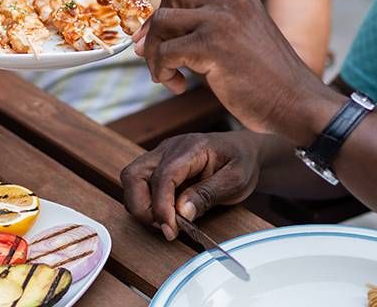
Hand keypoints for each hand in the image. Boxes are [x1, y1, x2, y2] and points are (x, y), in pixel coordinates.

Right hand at [121, 131, 266, 240]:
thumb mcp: (235, 180)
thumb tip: (181, 212)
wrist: (245, 151)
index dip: (162, 206)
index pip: (163, 175)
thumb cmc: (242, 162)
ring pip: (131, 179)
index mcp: (191, 148)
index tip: (170, 229)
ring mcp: (160, 155)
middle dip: (142, 206)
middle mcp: (169, 148)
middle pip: (134, 175)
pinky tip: (167, 213)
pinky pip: (139, 184)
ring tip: (166, 222)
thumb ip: (207, 194)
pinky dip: (146, 202)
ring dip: (141, 205)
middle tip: (165, 227)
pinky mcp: (158, 166)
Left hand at [134, 0, 340, 145]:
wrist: (299, 104)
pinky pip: (165, 52)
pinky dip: (162, 71)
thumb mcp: (240, 42)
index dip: (166, 17)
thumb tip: (156, 37)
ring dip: (154, 52)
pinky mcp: (210, 46)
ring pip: (161, 22)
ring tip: (167, 76)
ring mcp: (220, 20)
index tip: (157, 43)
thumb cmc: (270, 83)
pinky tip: (178, 87)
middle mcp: (229, 0)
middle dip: (154, 27)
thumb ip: (208, 32)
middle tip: (152, 57)